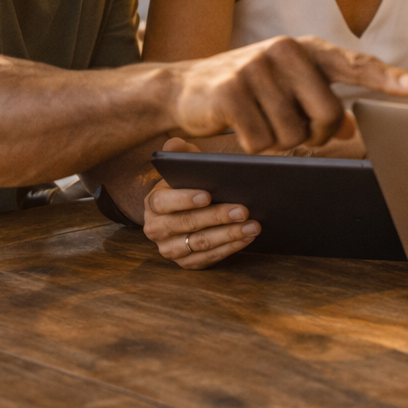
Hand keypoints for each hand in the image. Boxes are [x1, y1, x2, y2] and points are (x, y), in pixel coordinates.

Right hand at [143, 138, 261, 268]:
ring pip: (200, 243)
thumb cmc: (188, 185)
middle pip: (187, 224)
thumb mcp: (183, 167)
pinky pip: (209, 258)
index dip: (184, 199)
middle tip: (243, 210)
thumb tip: (174, 144)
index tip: (207, 195)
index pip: (164, 202)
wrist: (185, 212)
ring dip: (229, 235)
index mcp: (153, 203)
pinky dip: (230, 248)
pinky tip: (248, 238)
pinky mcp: (186, 263)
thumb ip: (180, 153)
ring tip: (253, 225)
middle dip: (217, 217)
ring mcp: (170, 249)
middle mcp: (156, 228)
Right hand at [171, 36, 407, 153]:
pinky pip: (262, 141)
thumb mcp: (287, 91)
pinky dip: (255, 147)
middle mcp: (285, 50)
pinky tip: (240, 130)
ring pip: (294, 134)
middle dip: (317, 136)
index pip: (354, 64)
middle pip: (329, 114)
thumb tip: (352, 127)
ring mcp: (257, 69)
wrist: (182, 90)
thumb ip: (320, 102)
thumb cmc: (246, 91)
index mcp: (306, 49)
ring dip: (280, 143)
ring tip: (260, 124)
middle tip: (297, 134)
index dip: (386, 78)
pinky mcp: (231, 92)